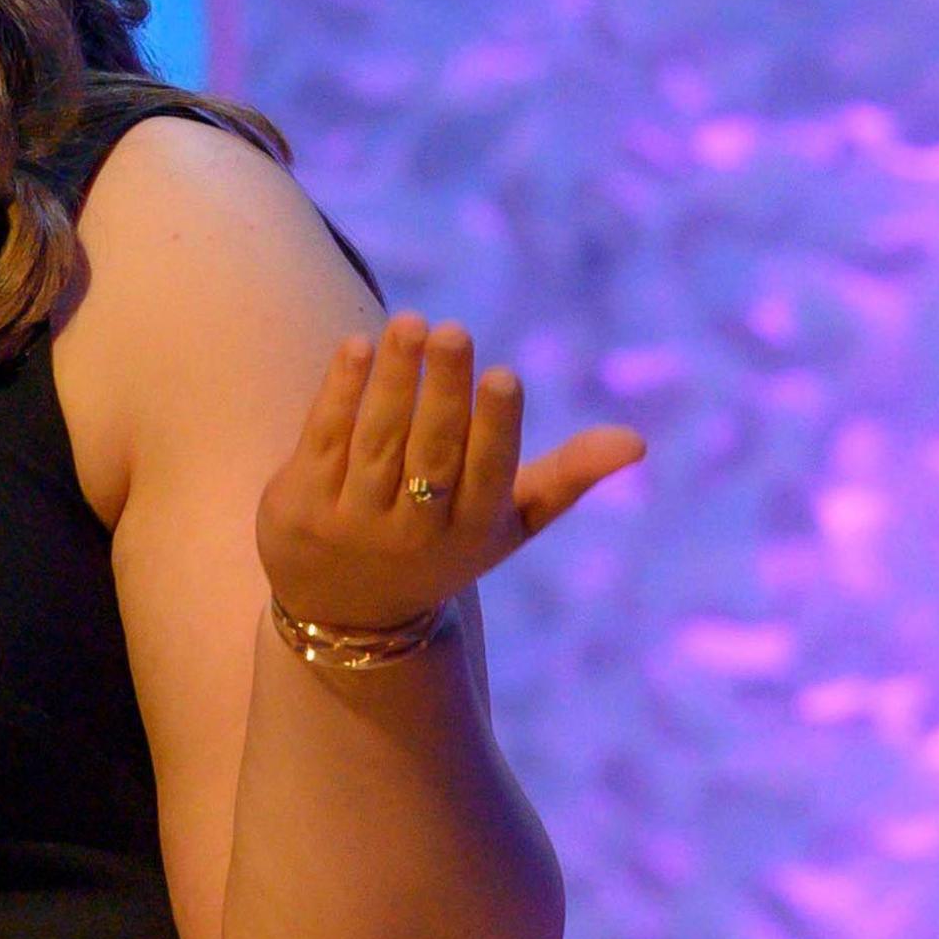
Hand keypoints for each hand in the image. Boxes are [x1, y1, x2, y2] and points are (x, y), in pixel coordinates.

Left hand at [255, 312, 645, 630]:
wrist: (347, 614)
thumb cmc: (443, 547)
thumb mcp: (507, 524)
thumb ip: (567, 478)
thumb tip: (638, 441)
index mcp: (471, 530)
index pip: (486, 473)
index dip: (494, 426)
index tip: (503, 376)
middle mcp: (413, 529)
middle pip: (430, 452)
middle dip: (442, 392)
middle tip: (452, 331)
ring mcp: (353, 517)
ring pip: (376, 439)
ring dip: (392, 378)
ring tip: (409, 324)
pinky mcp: (300, 503)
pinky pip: (324, 438)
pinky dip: (339, 391)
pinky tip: (356, 345)